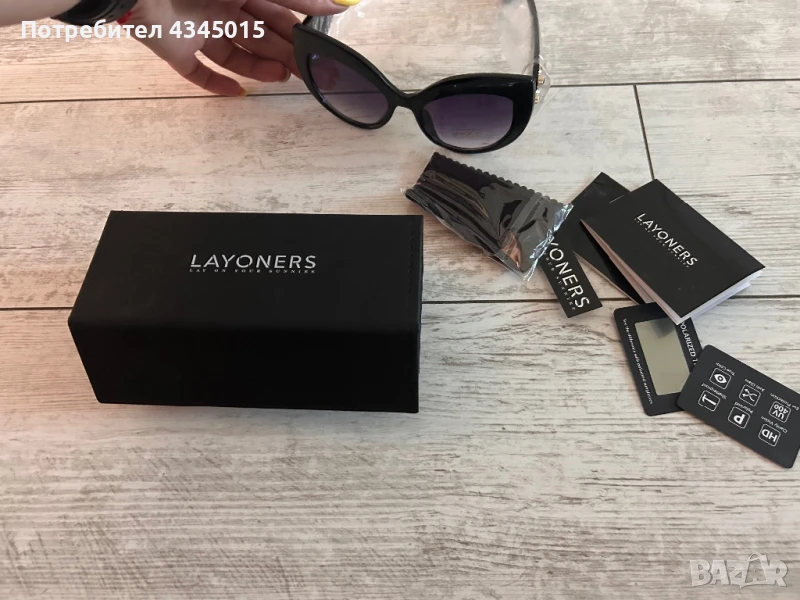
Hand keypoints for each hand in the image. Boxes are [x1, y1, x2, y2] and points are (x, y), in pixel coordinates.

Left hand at [127, 0, 354, 95]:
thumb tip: (336, 3)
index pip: (276, 12)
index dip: (299, 27)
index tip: (321, 46)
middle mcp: (220, 11)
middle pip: (259, 37)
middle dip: (284, 53)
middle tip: (308, 71)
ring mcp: (199, 33)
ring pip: (236, 56)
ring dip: (260, 68)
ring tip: (280, 77)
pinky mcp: (178, 53)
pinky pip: (199, 74)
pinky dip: (218, 86)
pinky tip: (238, 94)